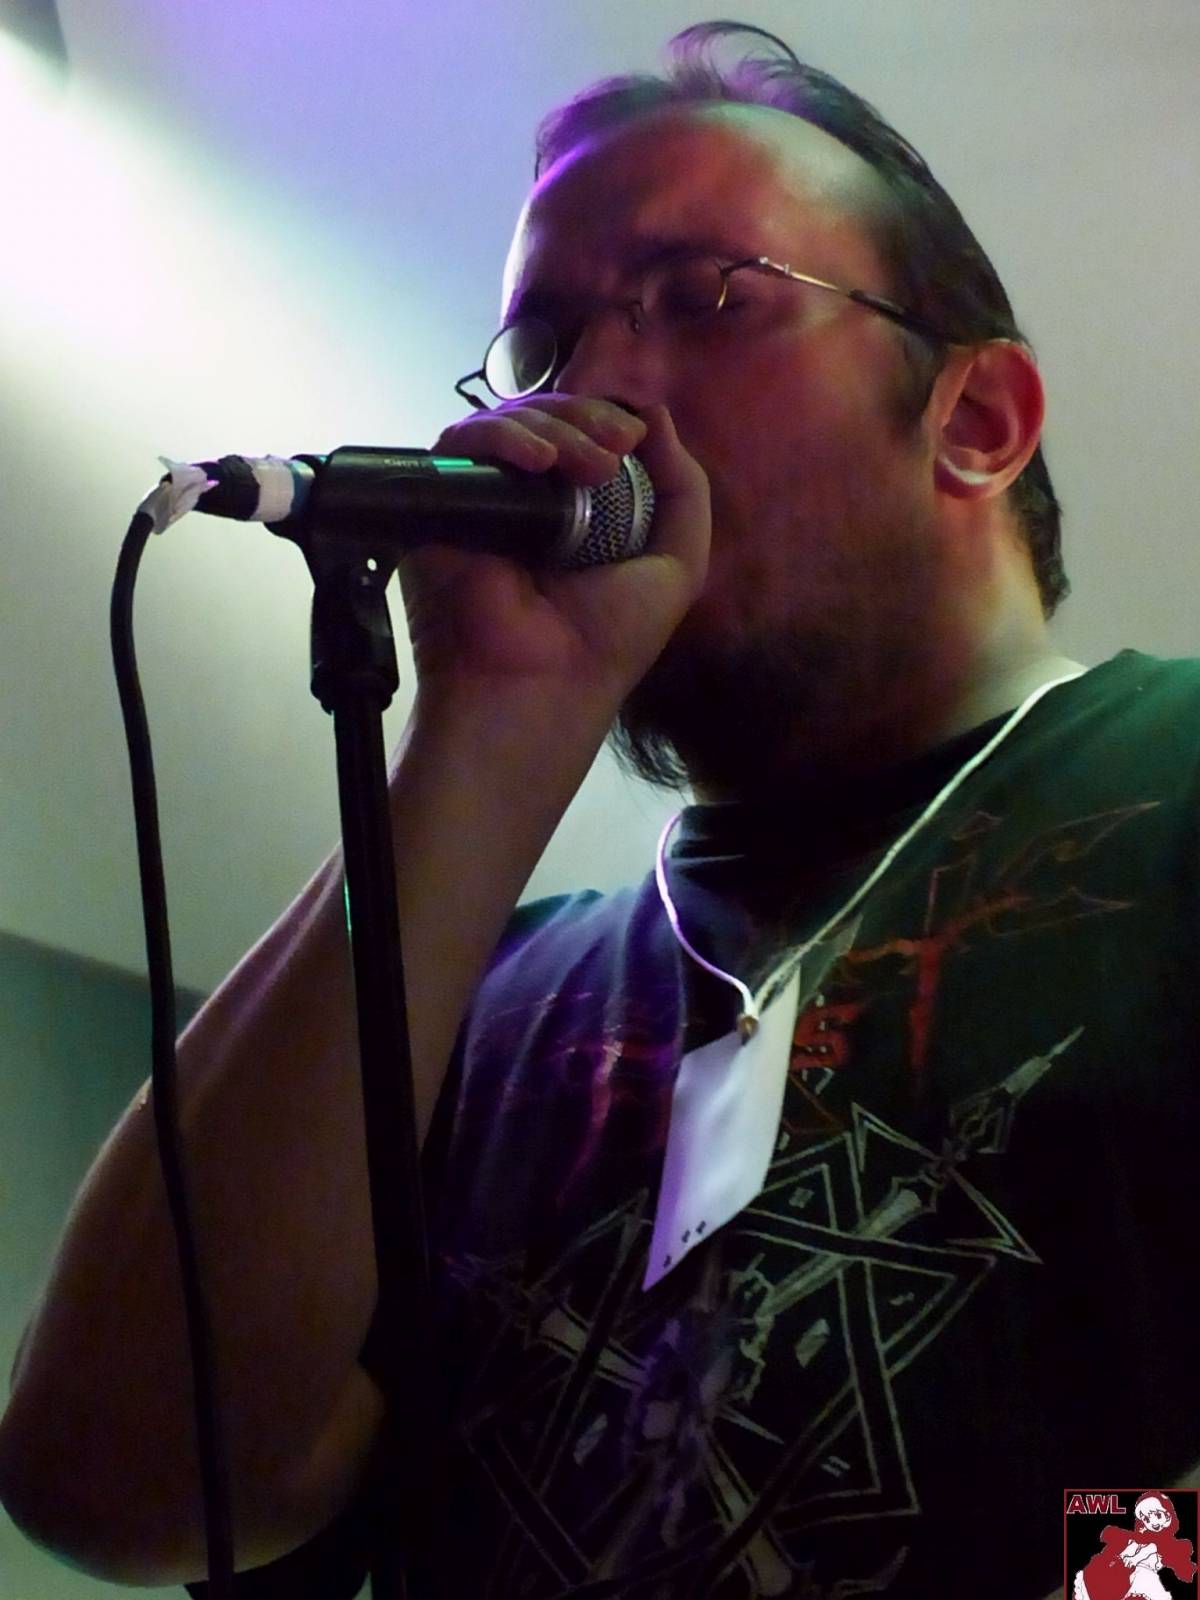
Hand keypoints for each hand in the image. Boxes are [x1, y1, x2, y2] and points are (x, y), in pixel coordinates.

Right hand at [397, 395, 709, 712]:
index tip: (632, 436)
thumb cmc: (609, 640)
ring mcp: (482, 498)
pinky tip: (535, 461)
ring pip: (508, 422)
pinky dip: (500, 436)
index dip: (606, 419)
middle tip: (613, 447)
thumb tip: (654, 413)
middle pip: (547, 418)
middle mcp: (526, 499)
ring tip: (585, 466)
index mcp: (576, 511)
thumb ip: (683, 490)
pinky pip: (461, 445)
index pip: (582, 433)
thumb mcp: (677, 566)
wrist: (544, 685)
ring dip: (554, 427)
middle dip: (587, 417)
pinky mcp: (439, 503)